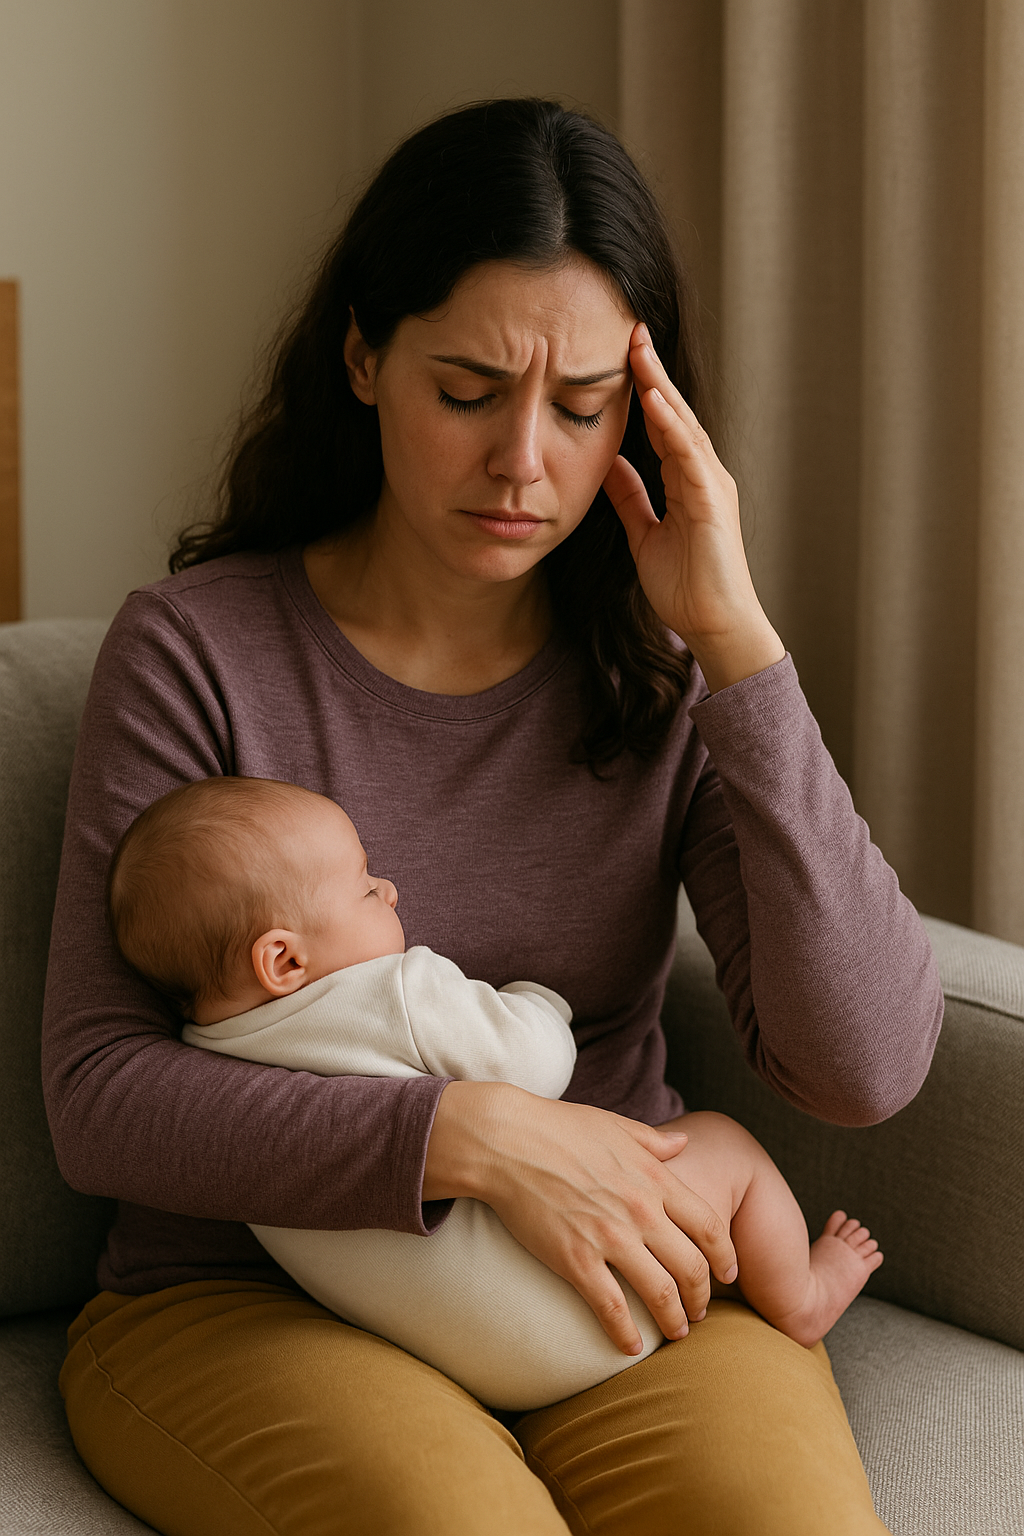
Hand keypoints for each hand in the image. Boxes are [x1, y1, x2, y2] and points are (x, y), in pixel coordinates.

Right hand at [424, 1081, 738, 1354]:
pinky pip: (612, 1309)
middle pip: (692, 1267)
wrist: (506, 1141)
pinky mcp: (576, 1261)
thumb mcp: (615, 1125)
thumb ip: (654, 1141)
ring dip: (675, 1321)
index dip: (726, 1256)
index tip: (728, 1274)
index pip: (710, 1226)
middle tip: (701, 1311)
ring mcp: (610, 1238)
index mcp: (654, 1178)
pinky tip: (631, 1348)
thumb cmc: (558, 1127)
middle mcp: (641, 1211)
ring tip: (676, 1332)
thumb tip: (683, 1143)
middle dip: (702, 1297)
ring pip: (661, 1294)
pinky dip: (626, 1335)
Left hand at [602, 323, 784, 691]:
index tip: (621, 356)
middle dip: (653, 372)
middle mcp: (704, 474)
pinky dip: (672, 426)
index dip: (643, 389)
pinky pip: (690, 455)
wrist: (714, 625)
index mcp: (687, 480)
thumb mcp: (645, 534)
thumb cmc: (685, 587)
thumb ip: (631, 497)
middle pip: (674, 413)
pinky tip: (654, 400)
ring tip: (639, 349)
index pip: (662, 424)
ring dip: (661, 386)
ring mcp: (712, 485)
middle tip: (631, 330)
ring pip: (683, 424)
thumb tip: (608, 464)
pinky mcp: (712, 501)